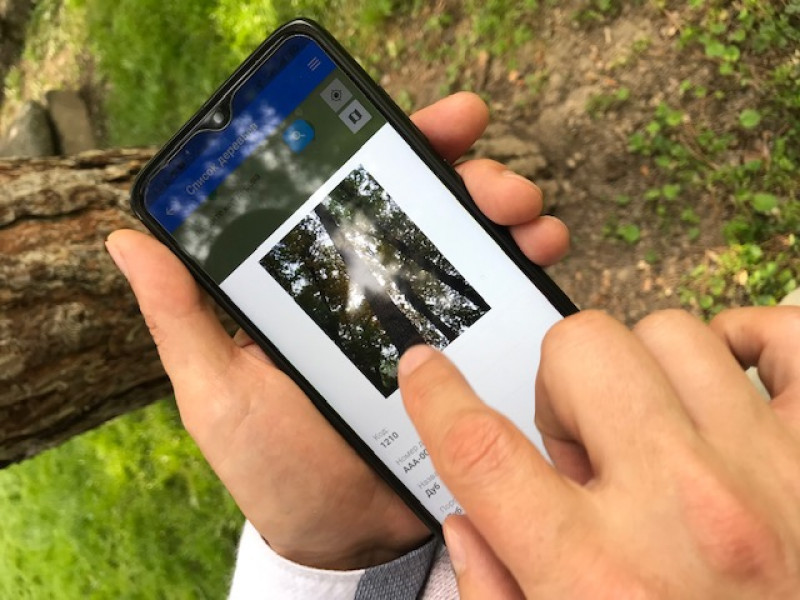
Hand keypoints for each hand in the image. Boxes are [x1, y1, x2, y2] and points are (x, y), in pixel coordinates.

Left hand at [106, 92, 569, 569]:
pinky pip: (506, 303)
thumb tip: (128, 239)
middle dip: (467, 175)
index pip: (355, 196)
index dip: (394, 149)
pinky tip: (544, 256)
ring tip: (526, 217)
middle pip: (428, 208)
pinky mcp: (473, 359)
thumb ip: (183, 320)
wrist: (347, 538)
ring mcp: (431, 322)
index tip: (436, 124)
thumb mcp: (218, 392)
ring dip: (507, 213)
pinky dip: (530, 267)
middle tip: (490, 179)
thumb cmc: (274, 466)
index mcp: (320, 283)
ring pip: (476, 244)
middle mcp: (379, 290)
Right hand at [399, 307, 799, 596]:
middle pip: (579, 351)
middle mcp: (681, 515)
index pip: (480, 449)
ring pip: (672, 333)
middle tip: (587, 437)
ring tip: (660, 432)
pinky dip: (751, 341)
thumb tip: (466, 523)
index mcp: (596, 579)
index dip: (435, 394)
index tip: (425, 369)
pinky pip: (785, 338)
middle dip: (563, 382)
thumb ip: (500, 596)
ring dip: (647, 374)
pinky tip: (728, 384)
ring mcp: (766, 476)